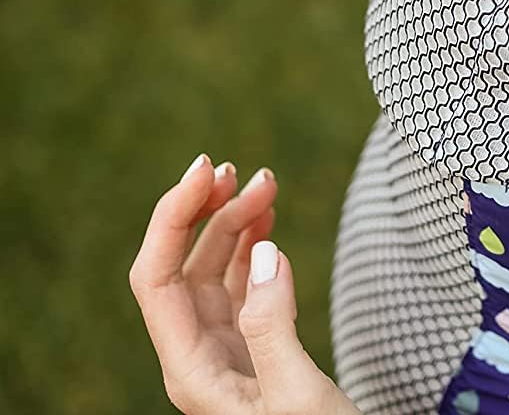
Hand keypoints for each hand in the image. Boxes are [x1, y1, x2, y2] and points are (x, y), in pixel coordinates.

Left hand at [129, 154, 360, 414]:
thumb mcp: (299, 397)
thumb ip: (274, 324)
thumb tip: (262, 252)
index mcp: (190, 372)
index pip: (156, 278)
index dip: (173, 217)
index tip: (210, 171)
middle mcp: (197, 359)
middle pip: (182, 268)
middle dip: (208, 212)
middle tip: (247, 169)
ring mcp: (224, 355)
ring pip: (212, 274)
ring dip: (234, 225)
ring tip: (266, 185)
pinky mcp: (253, 352)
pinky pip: (239, 289)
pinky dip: (252, 250)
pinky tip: (268, 226)